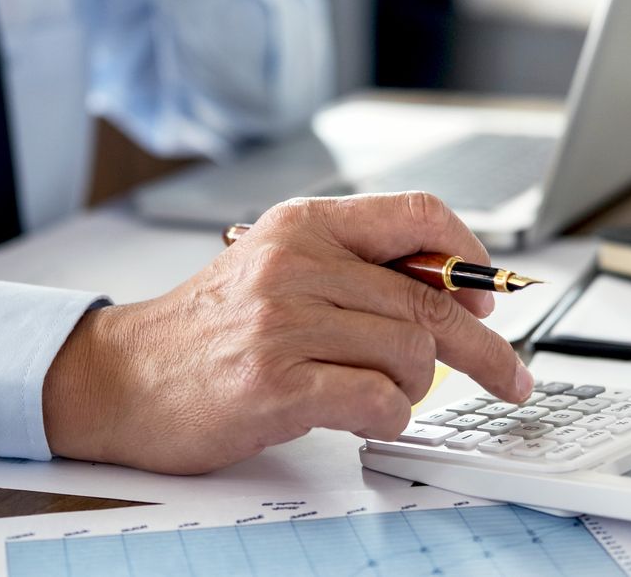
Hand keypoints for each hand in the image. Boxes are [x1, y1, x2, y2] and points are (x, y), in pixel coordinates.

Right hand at [42, 193, 532, 472]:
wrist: (121, 376)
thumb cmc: (206, 328)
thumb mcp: (276, 266)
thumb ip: (353, 267)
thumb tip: (452, 289)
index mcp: (302, 225)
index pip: (418, 214)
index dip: (468, 255)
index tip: (487, 294)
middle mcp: (296, 264)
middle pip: (429, 299)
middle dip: (483, 348)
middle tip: (509, 375)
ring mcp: (284, 324)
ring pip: (412, 354)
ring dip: (412, 387)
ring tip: (374, 391)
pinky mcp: (276, 385)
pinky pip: (379, 402)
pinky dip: (389, 417)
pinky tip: (363, 415)